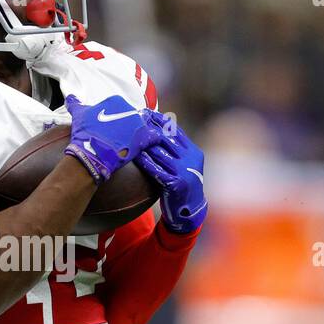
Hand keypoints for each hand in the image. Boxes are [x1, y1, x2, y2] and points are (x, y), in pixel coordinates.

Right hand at [64, 94, 158, 182]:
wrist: (91, 152)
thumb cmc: (85, 132)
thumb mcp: (78, 114)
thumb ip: (75, 104)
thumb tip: (70, 97)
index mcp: (116, 101)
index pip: (118, 108)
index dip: (114, 119)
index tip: (109, 128)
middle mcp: (129, 109)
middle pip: (130, 118)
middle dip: (126, 127)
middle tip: (117, 138)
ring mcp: (137, 124)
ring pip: (142, 126)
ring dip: (138, 134)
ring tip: (131, 143)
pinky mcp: (143, 138)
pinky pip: (154, 137)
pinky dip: (153, 140)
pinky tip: (147, 145)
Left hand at [134, 112, 206, 232]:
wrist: (189, 211)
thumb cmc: (181, 186)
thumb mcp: (183, 165)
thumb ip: (174, 150)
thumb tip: (156, 131)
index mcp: (193, 152)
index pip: (175, 131)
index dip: (160, 121)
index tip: (146, 112)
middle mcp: (191, 159)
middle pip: (167, 138)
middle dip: (149, 128)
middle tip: (134, 119)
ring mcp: (184, 172)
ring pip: (160, 152)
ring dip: (144, 142)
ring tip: (130, 133)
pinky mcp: (176, 184)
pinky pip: (156, 169)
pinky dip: (145, 161)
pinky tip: (134, 154)